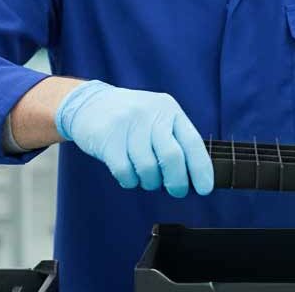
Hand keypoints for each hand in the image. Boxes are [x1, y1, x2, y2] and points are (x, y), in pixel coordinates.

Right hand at [54, 80, 213, 197]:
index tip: (205, 189)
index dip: (201, 169)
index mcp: (169, 110)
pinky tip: (129, 175)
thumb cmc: (130, 118)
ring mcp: (129, 124)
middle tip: (176, 191)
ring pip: (148, 168)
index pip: (193, 142)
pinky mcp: (108, 138)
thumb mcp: (157, 117)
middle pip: (172, 157)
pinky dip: (130, 181)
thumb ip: (174, 140)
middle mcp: (151, 114)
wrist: (89, 103)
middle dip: (177, 182)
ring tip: (146, 178)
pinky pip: (125, 172)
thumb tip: (192, 176)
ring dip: (150, 182)